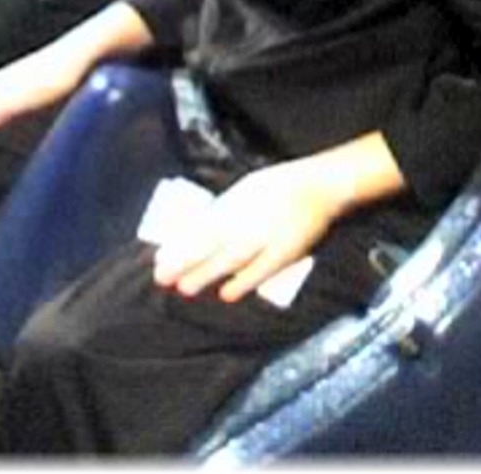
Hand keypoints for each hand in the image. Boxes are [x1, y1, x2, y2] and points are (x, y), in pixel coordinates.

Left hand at [151, 159, 342, 303]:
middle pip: (211, 241)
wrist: (320, 186)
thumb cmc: (279, 187)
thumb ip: (223, 211)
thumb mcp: (246, 190)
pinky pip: (263, 268)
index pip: (202, 225)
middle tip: (161, 276)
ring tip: (185, 288)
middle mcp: (248, 216)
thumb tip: (195, 232)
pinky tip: (226, 294)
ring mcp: (267, 234)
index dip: (181, 243)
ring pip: (232, 257)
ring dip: (207, 272)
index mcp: (237, 200)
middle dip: (185, 260)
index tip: (160, 258)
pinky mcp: (286, 250)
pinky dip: (244, 281)